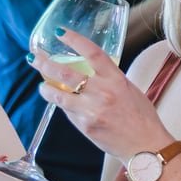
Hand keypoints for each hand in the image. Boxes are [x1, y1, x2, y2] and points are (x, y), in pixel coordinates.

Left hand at [29, 30, 173, 164]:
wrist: (145, 147)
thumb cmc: (142, 118)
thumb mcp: (130, 90)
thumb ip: (110, 80)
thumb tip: (90, 74)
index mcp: (116, 79)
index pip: (92, 52)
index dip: (74, 40)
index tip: (60, 33)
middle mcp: (102, 92)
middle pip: (66, 72)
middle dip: (45, 63)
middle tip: (35, 57)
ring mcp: (91, 110)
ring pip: (57, 94)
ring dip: (45, 88)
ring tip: (42, 85)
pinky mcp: (84, 125)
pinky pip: (67, 112)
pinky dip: (63, 106)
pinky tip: (63, 104)